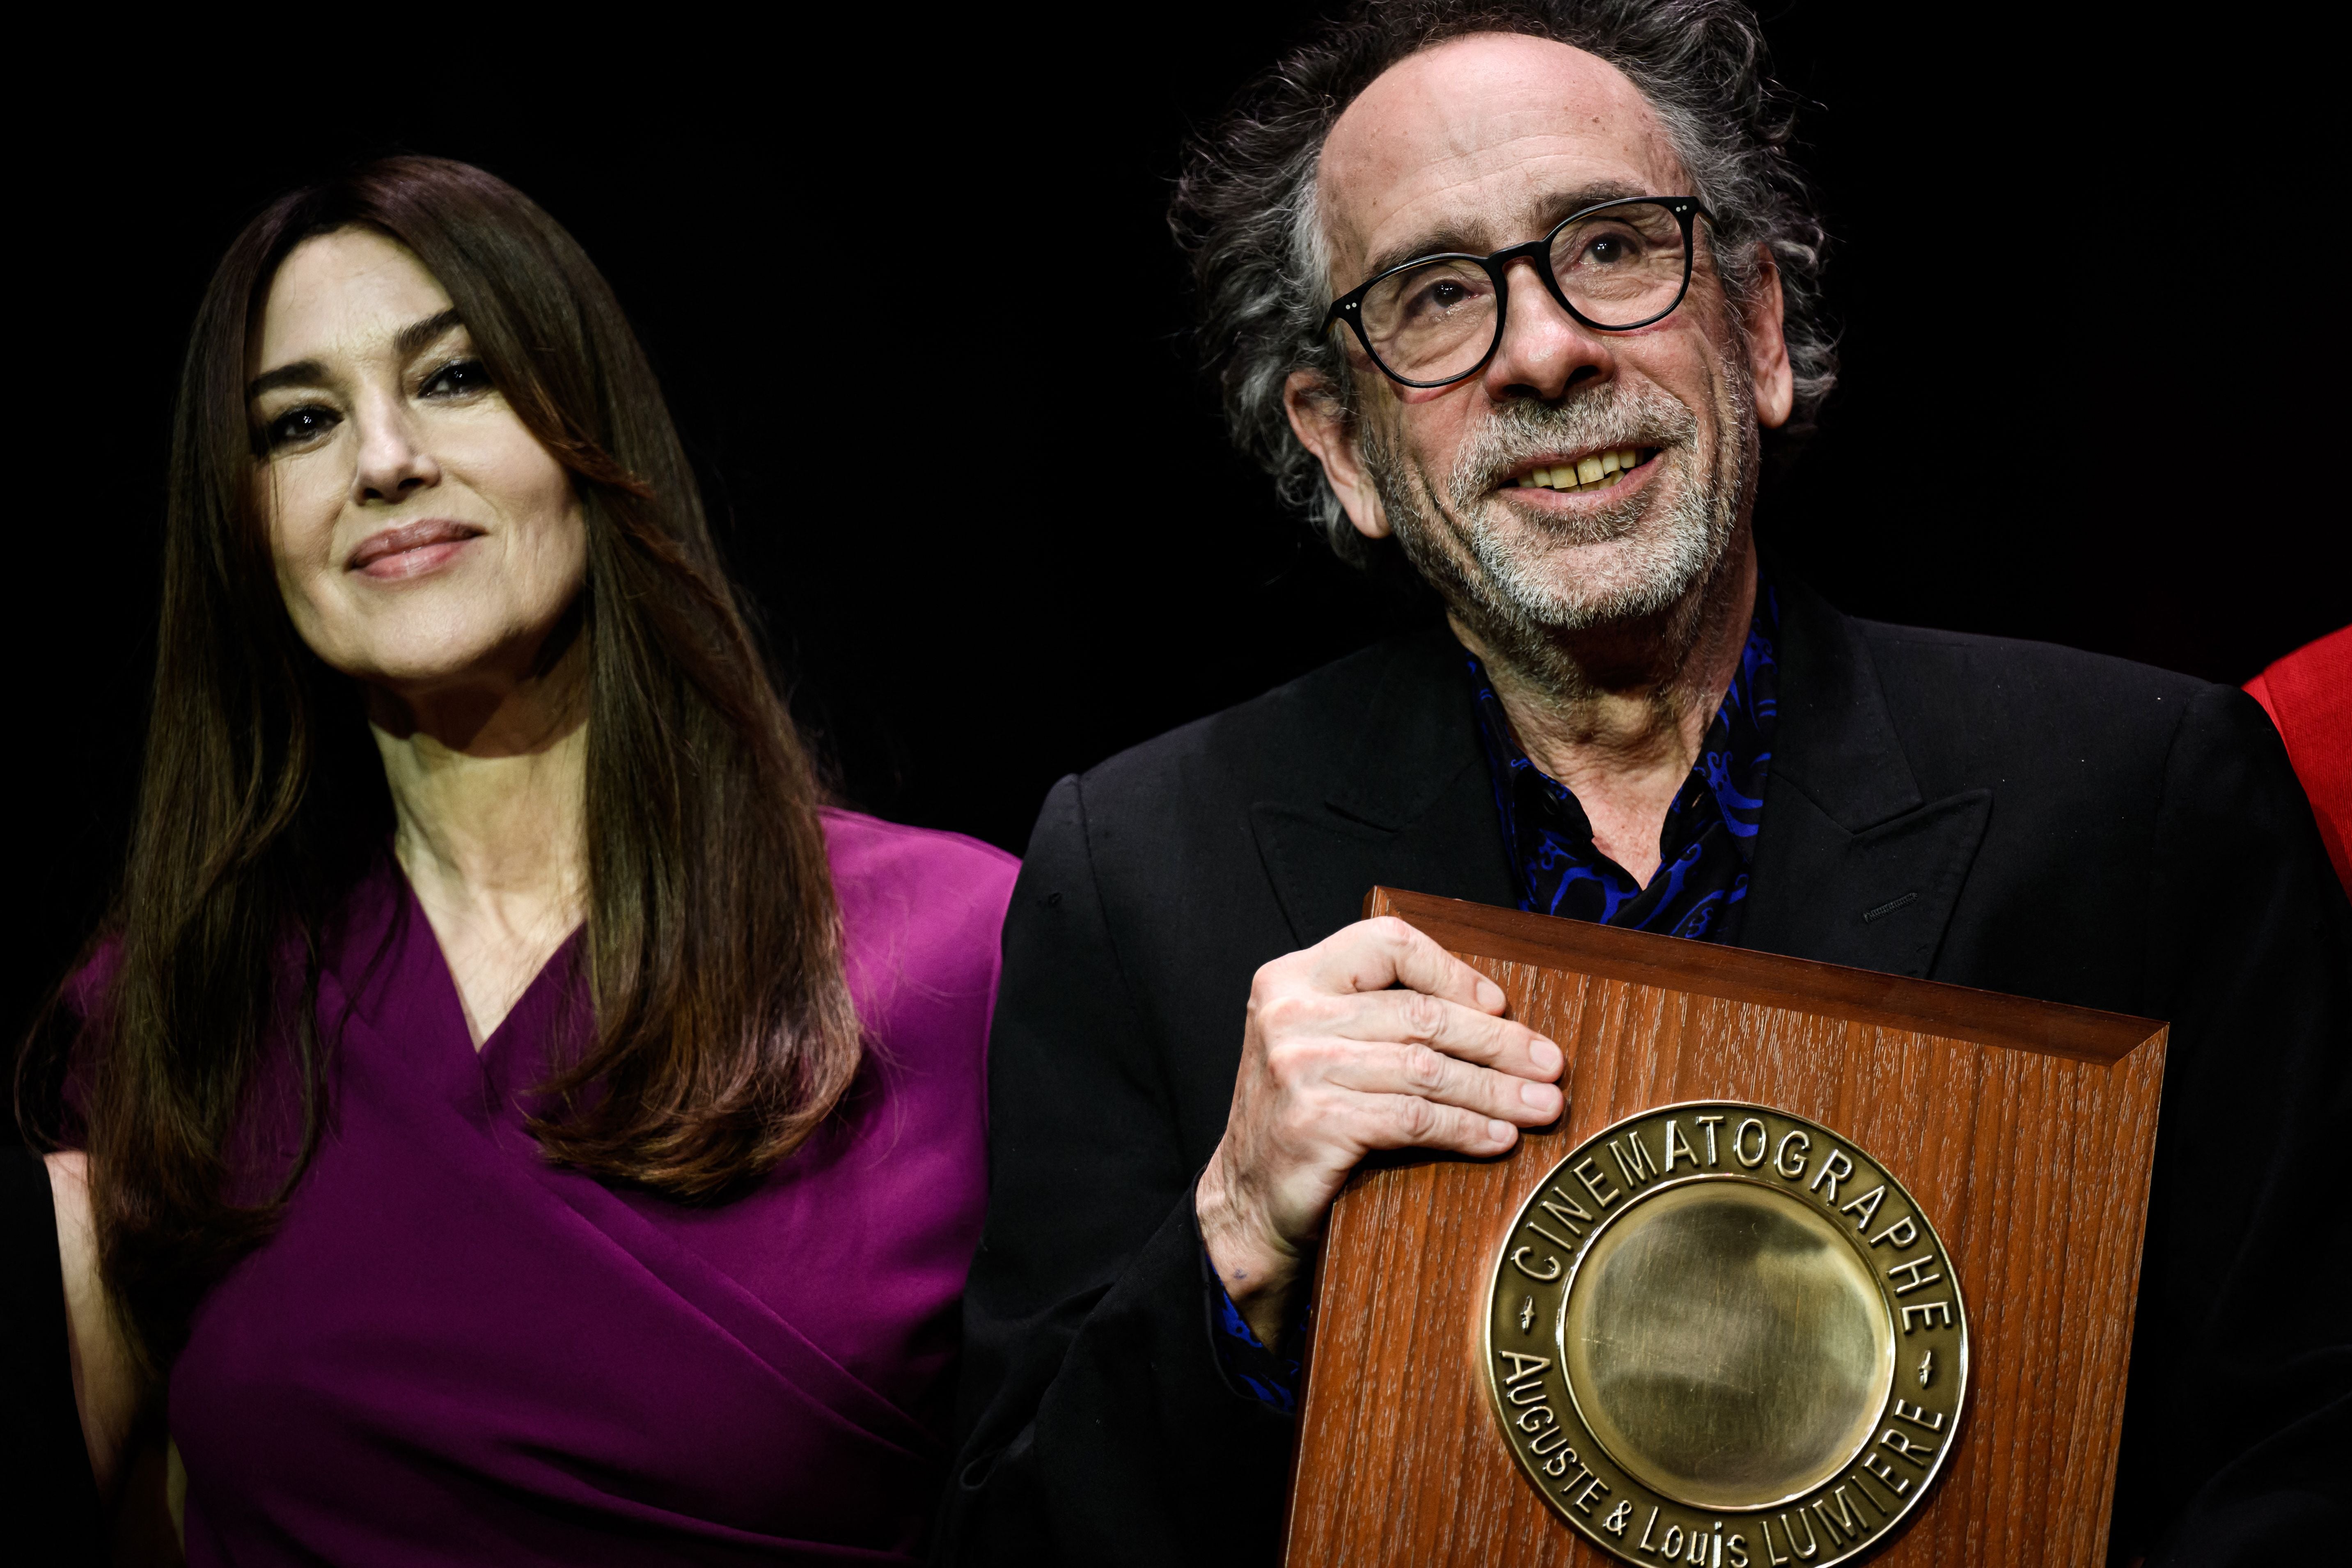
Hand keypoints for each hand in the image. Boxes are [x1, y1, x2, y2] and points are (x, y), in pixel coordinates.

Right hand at [1195, 916, 1563, 1343]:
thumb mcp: (1321, 1043)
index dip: (1452, 971)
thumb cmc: (1301, 1115)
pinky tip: (1499, 1137)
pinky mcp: (1316, 1123)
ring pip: (1426, 1069)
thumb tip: (1492, 1014)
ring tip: (1543, 1105)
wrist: (1246, 1200)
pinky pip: (1414, 1119)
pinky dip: (1467, 1128)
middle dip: (1497, 1041)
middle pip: (1420, 1013)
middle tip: (1550, 1063)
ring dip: (1497, 1090)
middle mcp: (1290, 1014)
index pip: (1386, 945)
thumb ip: (1377, 1014)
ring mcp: (1298, 1068)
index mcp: (1292, 978)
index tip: (1500, 1004)